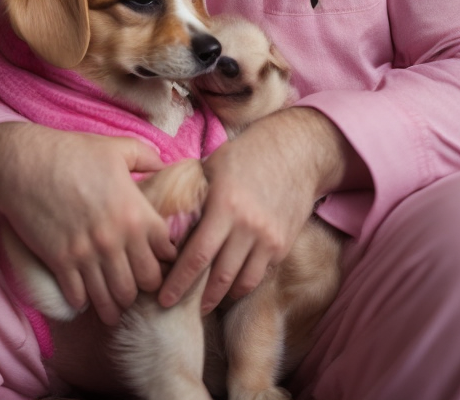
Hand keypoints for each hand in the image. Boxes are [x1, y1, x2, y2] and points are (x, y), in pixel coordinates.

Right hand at [0, 122, 176, 325]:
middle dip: (145, 285)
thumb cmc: (71, 152)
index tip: (158, 257)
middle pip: (145, 283)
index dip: (166, 257)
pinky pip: (79, 299)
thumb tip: (165, 165)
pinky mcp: (60, 264)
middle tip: (138, 281)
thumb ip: (146, 156)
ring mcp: (87, 255)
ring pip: (114, 298)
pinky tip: (86, 293)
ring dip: (116, 302)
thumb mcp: (116, 147)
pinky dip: (85, 301)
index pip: (166, 253)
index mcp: (135, 212)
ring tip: (116, 301)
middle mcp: (115, 239)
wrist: (23, 165)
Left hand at [158, 107, 366, 312]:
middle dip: (198, 298)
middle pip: (219, 277)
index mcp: (224, 206)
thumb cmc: (248, 154)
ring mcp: (269, 238)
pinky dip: (244, 282)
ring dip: (222, 296)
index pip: (196, 256)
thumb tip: (167, 218)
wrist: (296, 152)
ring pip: (242, 283)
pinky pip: (260, 274)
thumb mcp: (214, 166)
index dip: (178, 282)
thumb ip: (194, 195)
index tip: (163, 297)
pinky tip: (231, 283)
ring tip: (206, 302)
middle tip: (179, 308)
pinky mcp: (283, 245)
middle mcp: (248, 227)